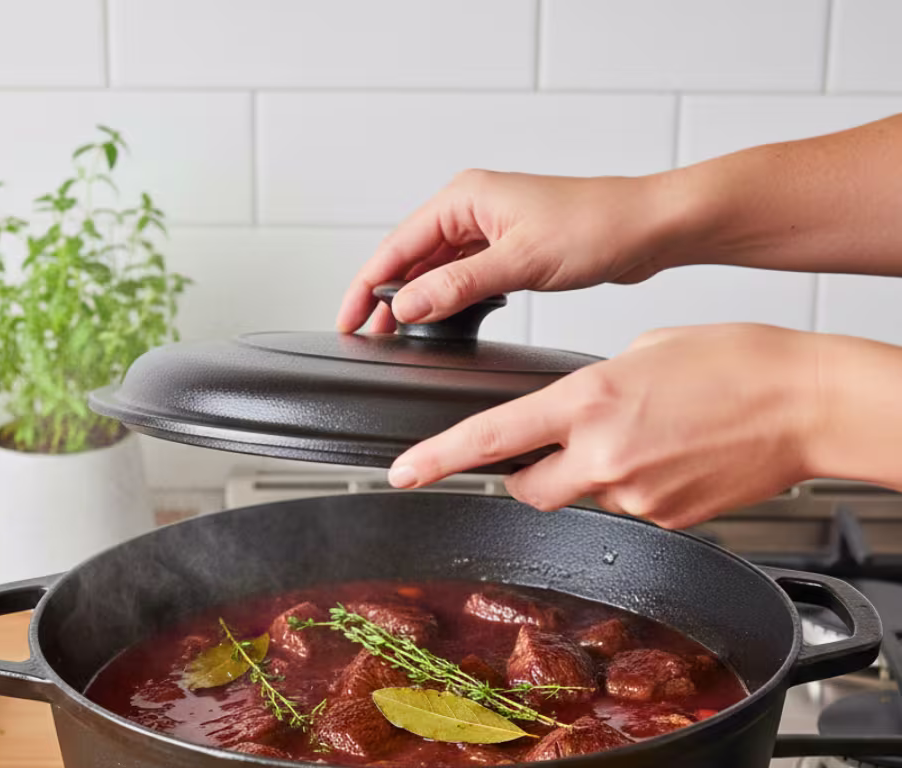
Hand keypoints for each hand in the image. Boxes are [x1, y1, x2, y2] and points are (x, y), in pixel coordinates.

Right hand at [337, 169, 683, 332]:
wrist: (648, 228)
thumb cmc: (597, 226)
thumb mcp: (519, 261)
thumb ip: (457, 286)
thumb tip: (409, 307)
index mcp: (464, 198)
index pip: (396, 246)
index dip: (366, 286)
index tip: (348, 320)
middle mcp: (471, 209)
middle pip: (409, 258)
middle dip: (385, 298)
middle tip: (365, 338)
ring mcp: (488, 229)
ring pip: (433, 269)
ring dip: (414, 301)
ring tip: (395, 338)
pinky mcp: (507, 249)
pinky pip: (459, 276)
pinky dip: (444, 300)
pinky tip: (440, 323)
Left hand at [386, 323, 823, 529]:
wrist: (810, 404)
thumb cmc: (741, 363)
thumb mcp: (645, 350)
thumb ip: (593, 386)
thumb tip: (571, 412)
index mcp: (591, 400)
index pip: (492, 437)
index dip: (438, 458)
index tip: (402, 472)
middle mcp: (604, 455)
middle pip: (526, 490)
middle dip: (526, 477)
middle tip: (554, 452)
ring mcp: (635, 495)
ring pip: (581, 500)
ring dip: (592, 479)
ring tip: (646, 441)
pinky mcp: (665, 523)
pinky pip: (627, 511)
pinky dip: (635, 490)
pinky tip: (670, 460)